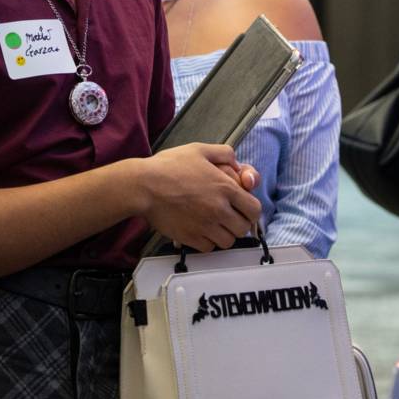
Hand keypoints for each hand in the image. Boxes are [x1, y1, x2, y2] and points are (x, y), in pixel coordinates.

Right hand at [134, 143, 261, 249]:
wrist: (143, 186)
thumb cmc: (169, 166)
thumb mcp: (199, 150)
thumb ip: (224, 153)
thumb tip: (237, 163)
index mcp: (225, 188)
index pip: (254, 210)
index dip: (251, 211)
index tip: (243, 209)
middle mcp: (218, 209)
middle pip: (243, 228)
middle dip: (239, 223)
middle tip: (229, 217)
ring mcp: (205, 226)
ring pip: (228, 242)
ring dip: (224, 234)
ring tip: (215, 225)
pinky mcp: (190, 238)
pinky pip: (209, 248)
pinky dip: (208, 242)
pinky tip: (201, 231)